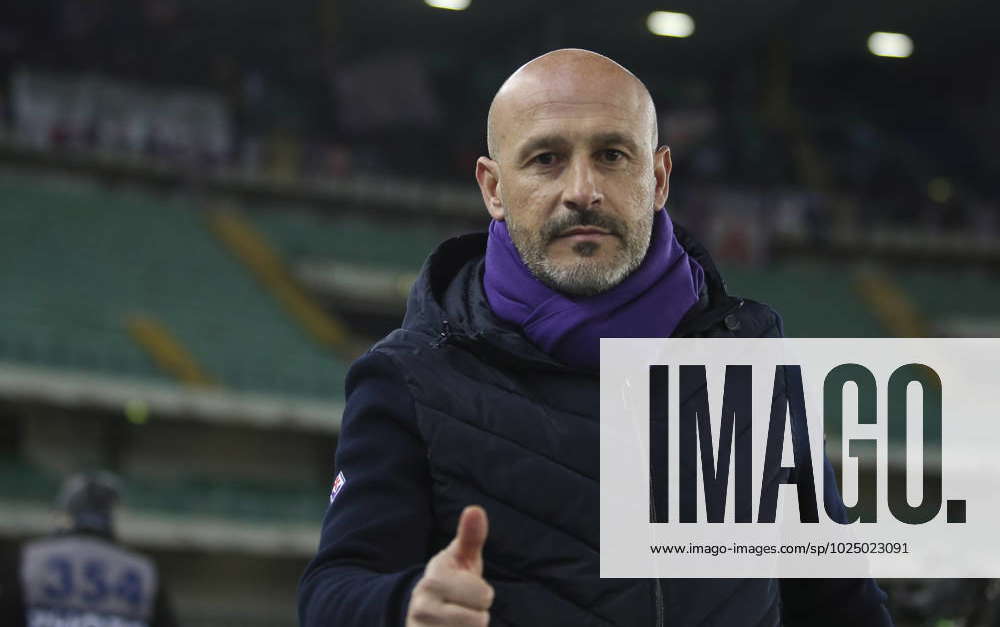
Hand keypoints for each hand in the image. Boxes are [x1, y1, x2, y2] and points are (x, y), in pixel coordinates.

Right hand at [406, 505, 493, 625]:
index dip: (481, 593)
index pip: (484, 596)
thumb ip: (470, 536)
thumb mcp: (460, 557)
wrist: (420, 612)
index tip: (464, 588)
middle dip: (476, 614)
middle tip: (460, 606)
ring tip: (454, 621)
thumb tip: (475, 509)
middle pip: (479, 621)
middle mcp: (422, 606)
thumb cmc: (450, 581)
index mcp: (434, 579)